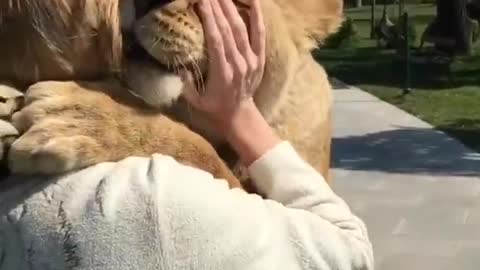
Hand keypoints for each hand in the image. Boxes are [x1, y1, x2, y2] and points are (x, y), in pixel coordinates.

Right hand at [181, 0, 265, 133]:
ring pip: (241, 28)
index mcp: (222, 73)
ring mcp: (252, 60)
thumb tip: (181, 63)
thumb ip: (186, 83)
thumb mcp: (195, 100)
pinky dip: (257, 16)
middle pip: (228, 30)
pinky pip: (260, 33)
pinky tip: (254, 0)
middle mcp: (239, 64)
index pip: (215, 40)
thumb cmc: (213, 106)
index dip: (209, 19)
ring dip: (231, 7)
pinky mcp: (259, 58)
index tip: (201, 1)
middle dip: (217, 7)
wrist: (239, 115)